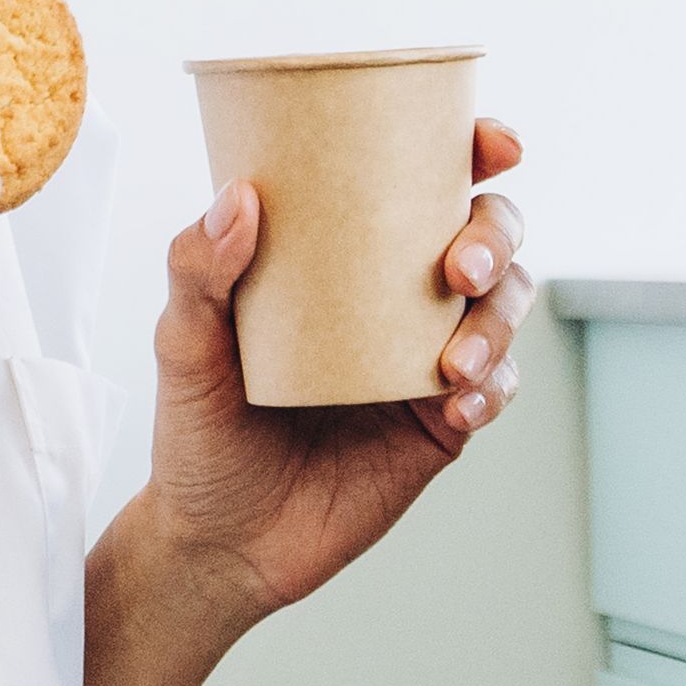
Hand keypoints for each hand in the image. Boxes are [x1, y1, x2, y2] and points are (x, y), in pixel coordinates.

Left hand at [134, 121, 536, 626]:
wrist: (215, 542)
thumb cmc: (197, 430)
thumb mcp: (181, 345)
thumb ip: (196, 271)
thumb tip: (238, 197)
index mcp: (344, 253)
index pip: (421, 181)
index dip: (473, 149)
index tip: (490, 144)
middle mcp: (397, 295)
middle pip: (488, 235)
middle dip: (496, 237)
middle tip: (460, 269)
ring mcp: (425, 358)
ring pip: (504, 308)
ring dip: (499, 320)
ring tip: (453, 360)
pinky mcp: (439, 425)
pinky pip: (493, 390)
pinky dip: (490, 388)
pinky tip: (457, 402)